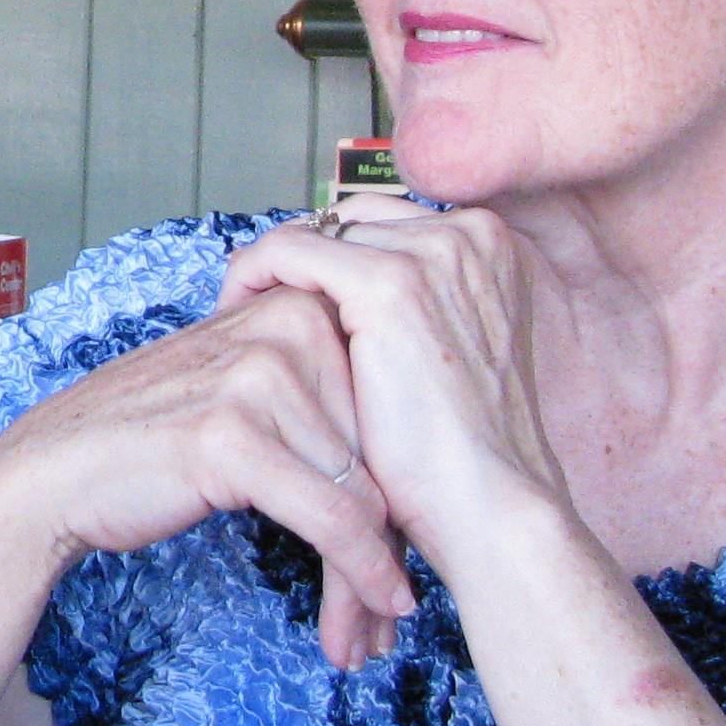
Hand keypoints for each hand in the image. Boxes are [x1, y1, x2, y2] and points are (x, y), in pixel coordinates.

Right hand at [0, 281, 412, 669]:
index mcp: (303, 306)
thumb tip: (413, 467)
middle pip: (380, 452)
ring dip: (372, 576)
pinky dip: (359, 573)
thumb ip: (323, 401)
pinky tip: (377, 609)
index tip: (411, 554)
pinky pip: (331, 518)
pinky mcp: (233, 435)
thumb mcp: (249, 394)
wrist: (53, 472)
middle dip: (393, 542)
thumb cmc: (154, 443)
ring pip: (363, 494)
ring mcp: (259, 377)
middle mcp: (288, 327)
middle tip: (395, 612)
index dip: (404, 490)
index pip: (387, 408)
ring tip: (375, 632)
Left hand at [215, 198, 573, 584]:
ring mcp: (433, 253)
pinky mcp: (390, 284)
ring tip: (241, 318)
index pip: (387, 224)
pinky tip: (233, 316)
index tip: (295, 297)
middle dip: (304, 260)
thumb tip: (342, 290)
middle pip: (352, 222)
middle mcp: (469, 232)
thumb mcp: (448, 352)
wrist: (488, 503)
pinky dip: (253, 275)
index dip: (335, 257)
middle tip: (259, 308)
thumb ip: (416, 307)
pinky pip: (291, 249)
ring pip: (318, 231)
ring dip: (273, 268)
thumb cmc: (464, 450)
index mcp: (493, 243)